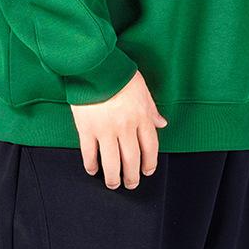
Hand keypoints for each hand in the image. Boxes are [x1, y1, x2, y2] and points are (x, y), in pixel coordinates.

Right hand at [69, 70, 167, 189]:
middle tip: (131, 184)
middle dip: (132, 176)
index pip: (150, 147)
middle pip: (132, 159)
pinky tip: (93, 170)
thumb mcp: (142, 88)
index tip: (147, 170)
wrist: (94, 65)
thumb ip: (151, 109)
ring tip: (113, 183)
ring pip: (111, 162)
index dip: (150, 163)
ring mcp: (105, 130)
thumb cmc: (118, 74)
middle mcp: (125, 127)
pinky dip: (92, 165)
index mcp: (141, 116)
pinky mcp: (86, 129)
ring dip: (113, 177)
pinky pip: (90, 153)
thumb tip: (162, 124)